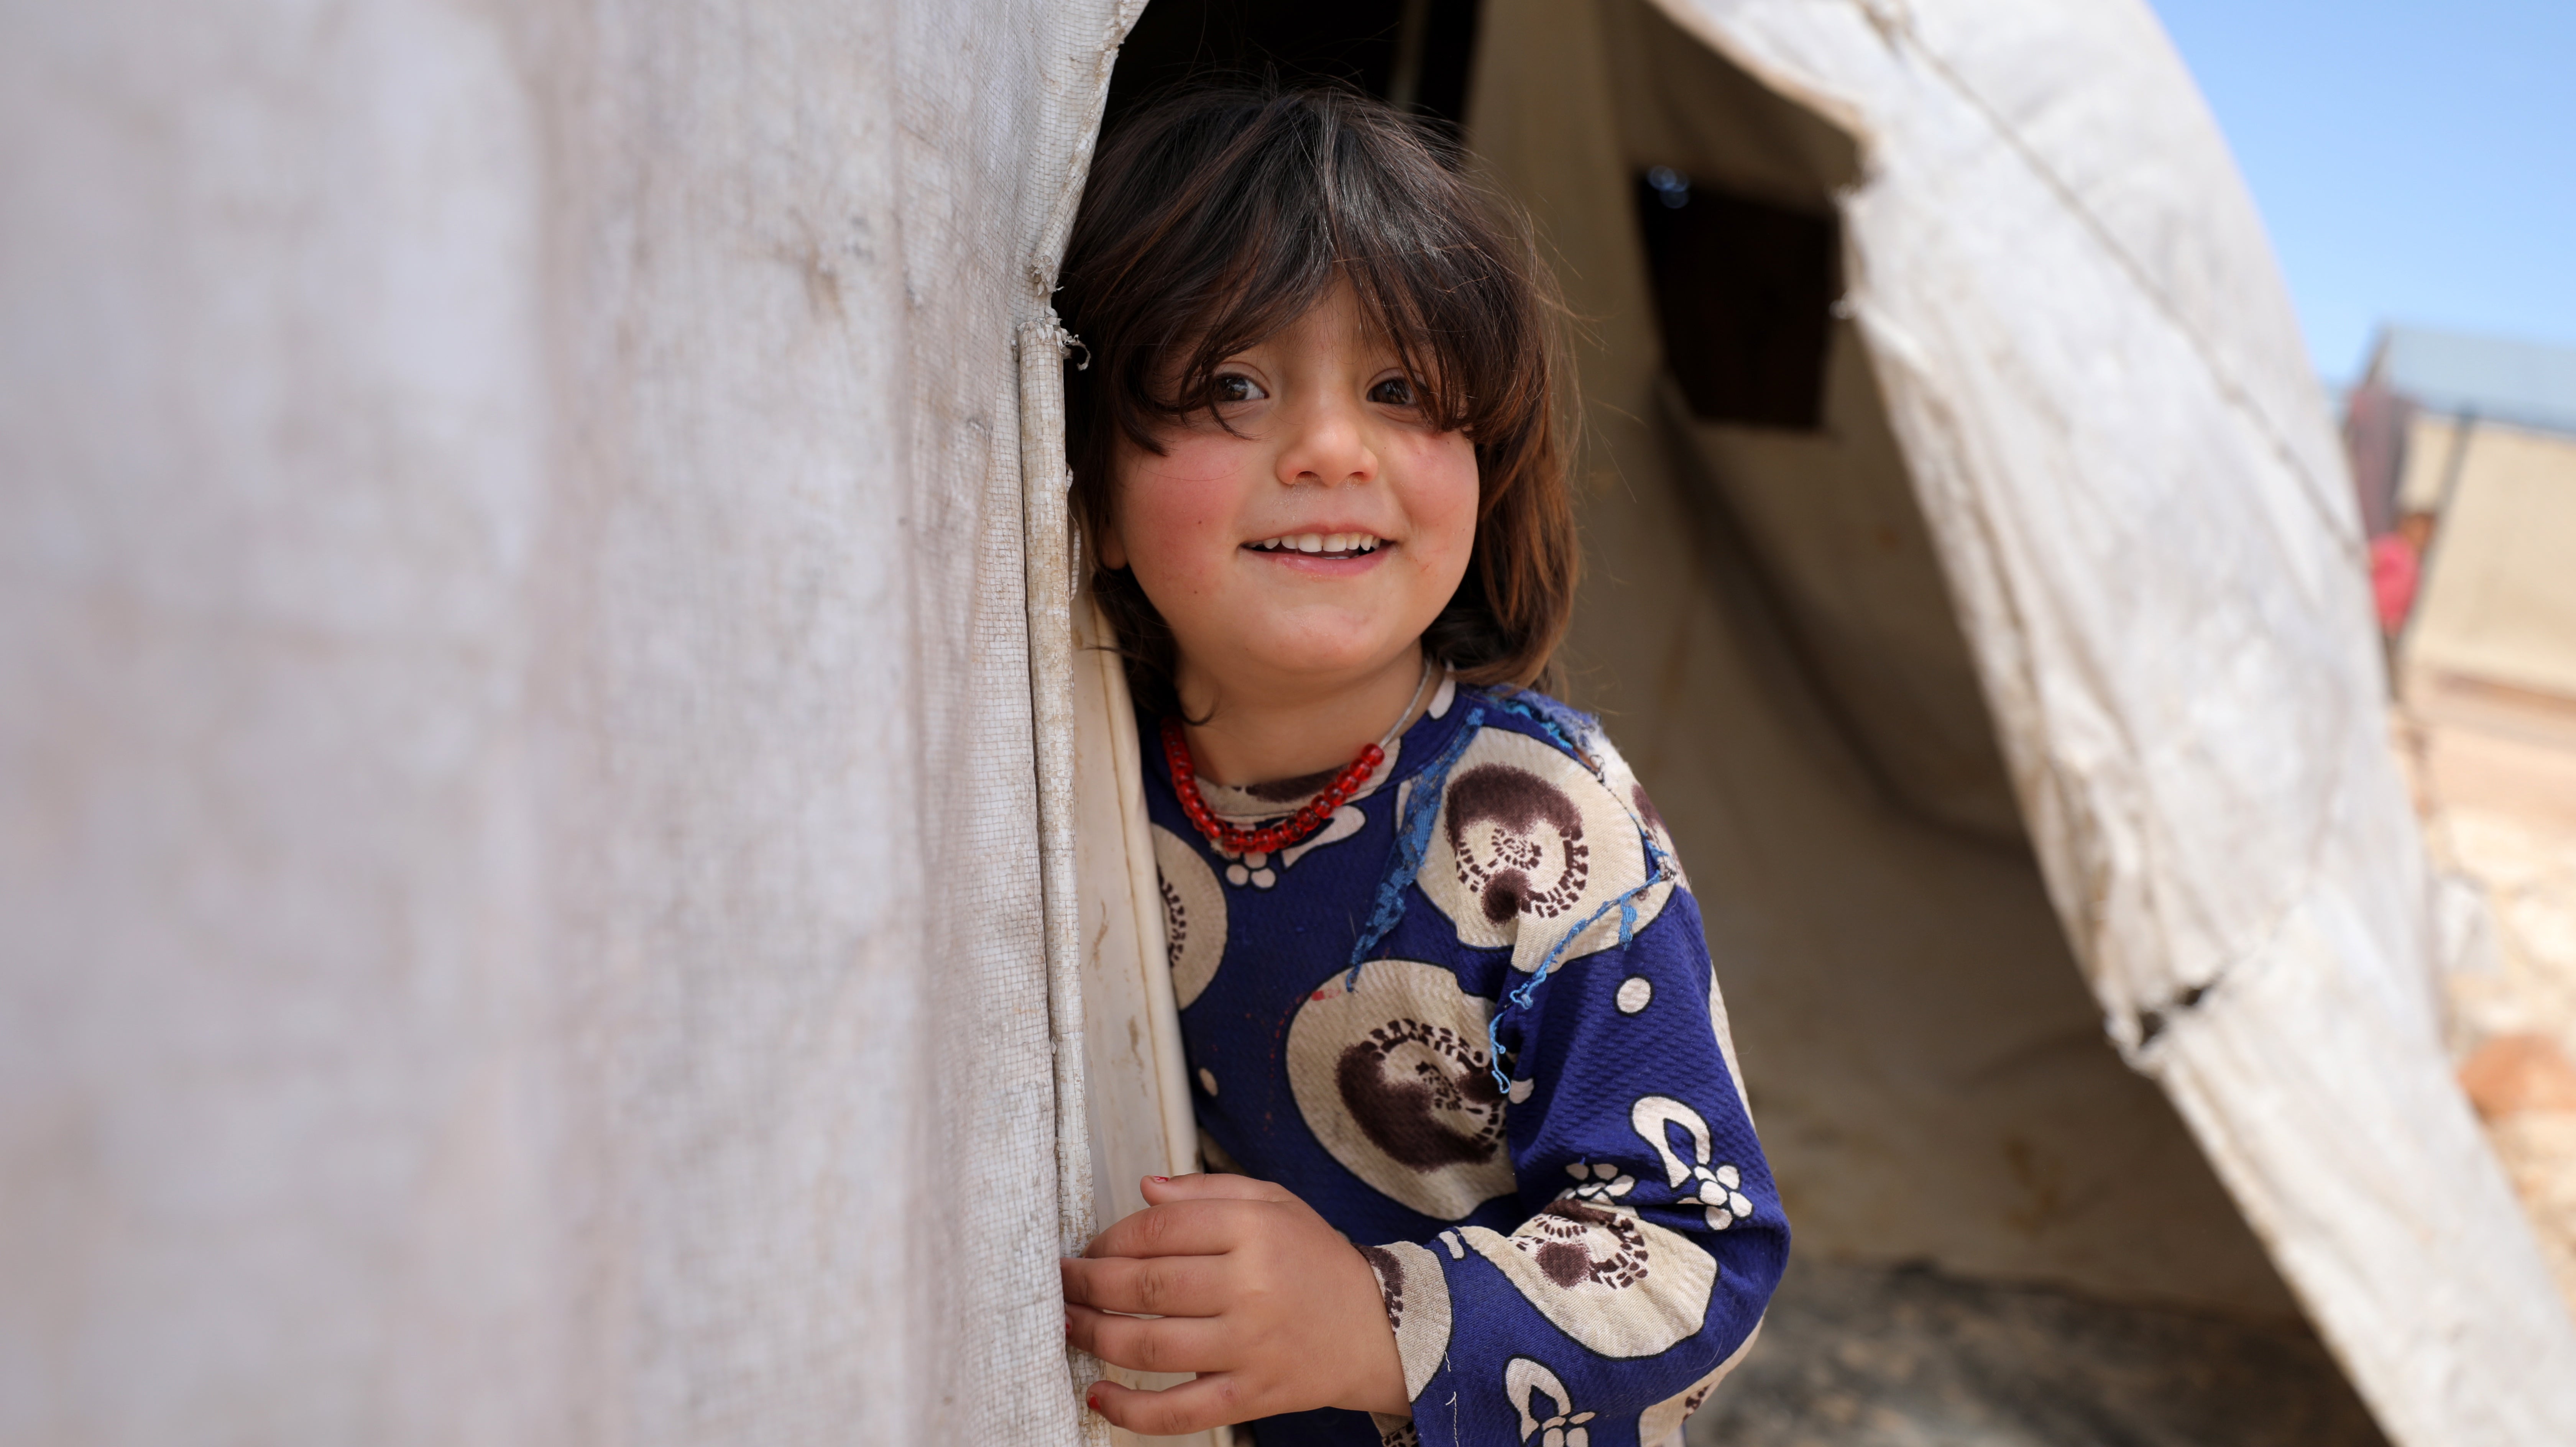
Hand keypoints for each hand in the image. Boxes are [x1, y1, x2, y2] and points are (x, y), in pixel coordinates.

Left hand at [1061, 1173, 1409, 1433]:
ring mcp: (1249, 1347)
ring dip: (1093, 1336)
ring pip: (1148, 1346)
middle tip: (1061, 1283)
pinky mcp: (1250, 1396)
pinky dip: (1130, 1409)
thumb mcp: (1274, 1203)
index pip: (1158, 1228)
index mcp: (1254, 1230)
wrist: (1379, 1327)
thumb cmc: (1316, 1260)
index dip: (1110, 1238)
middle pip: (1143, 1286)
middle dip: (1087, 1285)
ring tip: (1068, 1324)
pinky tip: (1098, 1394)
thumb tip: (1145, 1189)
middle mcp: (1250, 1287)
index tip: (1090, 1247)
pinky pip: (1179, 1411)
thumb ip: (1208, 1191)